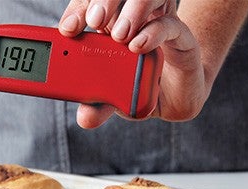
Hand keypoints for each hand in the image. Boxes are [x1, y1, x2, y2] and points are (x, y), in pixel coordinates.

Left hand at [59, 0, 205, 127]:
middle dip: (101, 5)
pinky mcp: (179, 36)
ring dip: (130, 13)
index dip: (77, 13)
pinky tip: (140, 45)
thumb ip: (98, 105)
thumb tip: (84, 118)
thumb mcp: (114, 100)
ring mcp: (154, 24)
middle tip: (93, 21)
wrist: (177, 96)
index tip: (68, 29)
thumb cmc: (140, 88)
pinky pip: (168, 25)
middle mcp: (130, 20)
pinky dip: (154, 32)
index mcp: (106, 28)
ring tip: (119, 35)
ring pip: (143, 0)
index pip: (89, 8)